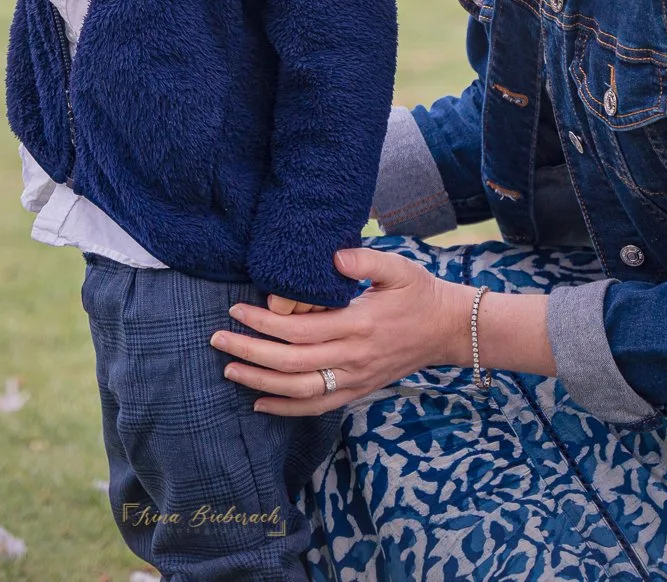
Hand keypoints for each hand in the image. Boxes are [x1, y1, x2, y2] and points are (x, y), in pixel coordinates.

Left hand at [211, 248, 474, 415]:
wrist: (449, 329)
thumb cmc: (419, 292)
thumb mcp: (398, 267)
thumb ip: (364, 260)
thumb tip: (332, 257)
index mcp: (358, 324)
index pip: (300, 329)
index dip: (264, 322)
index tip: (236, 310)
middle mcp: (354, 356)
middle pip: (291, 362)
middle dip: (250, 351)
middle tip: (217, 339)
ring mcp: (356, 378)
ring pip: (300, 390)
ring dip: (260, 383)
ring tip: (229, 369)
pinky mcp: (359, 389)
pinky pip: (318, 405)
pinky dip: (287, 408)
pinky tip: (260, 404)